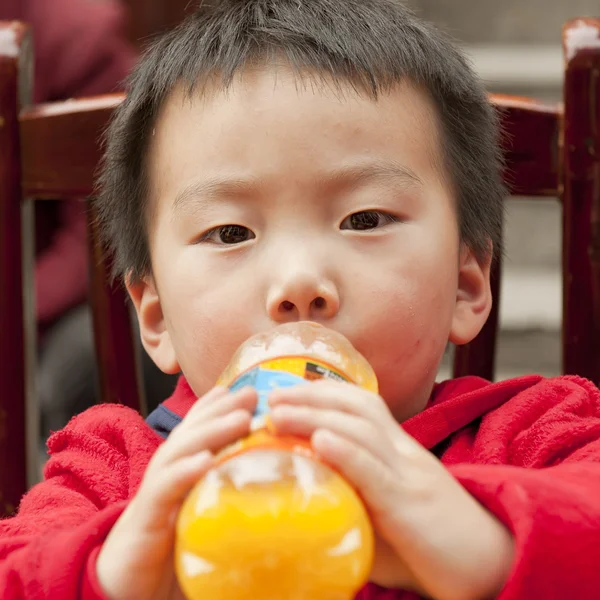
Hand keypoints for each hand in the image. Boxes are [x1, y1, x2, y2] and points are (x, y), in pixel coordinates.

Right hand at [96, 385, 256, 599]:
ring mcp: (155, 495)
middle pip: (193, 434)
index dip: (219, 408)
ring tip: (241, 417)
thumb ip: (227, 503)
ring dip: (210, 431)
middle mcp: (167, 477)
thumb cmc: (171, 557)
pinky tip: (205, 460)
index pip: (199, 433)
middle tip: (252, 393)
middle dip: (221, 409)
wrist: (123, 592)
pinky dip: (184, 472)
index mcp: (180, 475)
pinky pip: (164, 490)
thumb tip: (274, 497)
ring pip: (180, 452)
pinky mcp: (145, 519)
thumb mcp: (203, 521)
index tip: (248, 390)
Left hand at [269, 380, 513, 599]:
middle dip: (310, 395)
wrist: (492, 565)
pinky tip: (320, 439)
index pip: (363, 405)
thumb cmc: (432, 546)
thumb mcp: (388, 516)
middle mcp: (404, 454)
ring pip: (360, 430)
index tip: (288, 391)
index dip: (324, 391)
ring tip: (278, 411)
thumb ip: (354, 504)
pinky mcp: (411, 504)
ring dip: (315, 415)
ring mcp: (409, 475)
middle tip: (270, 395)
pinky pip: (376, 471)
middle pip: (356, 408)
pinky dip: (346, 451)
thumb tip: (307, 509)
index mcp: (400, 452)